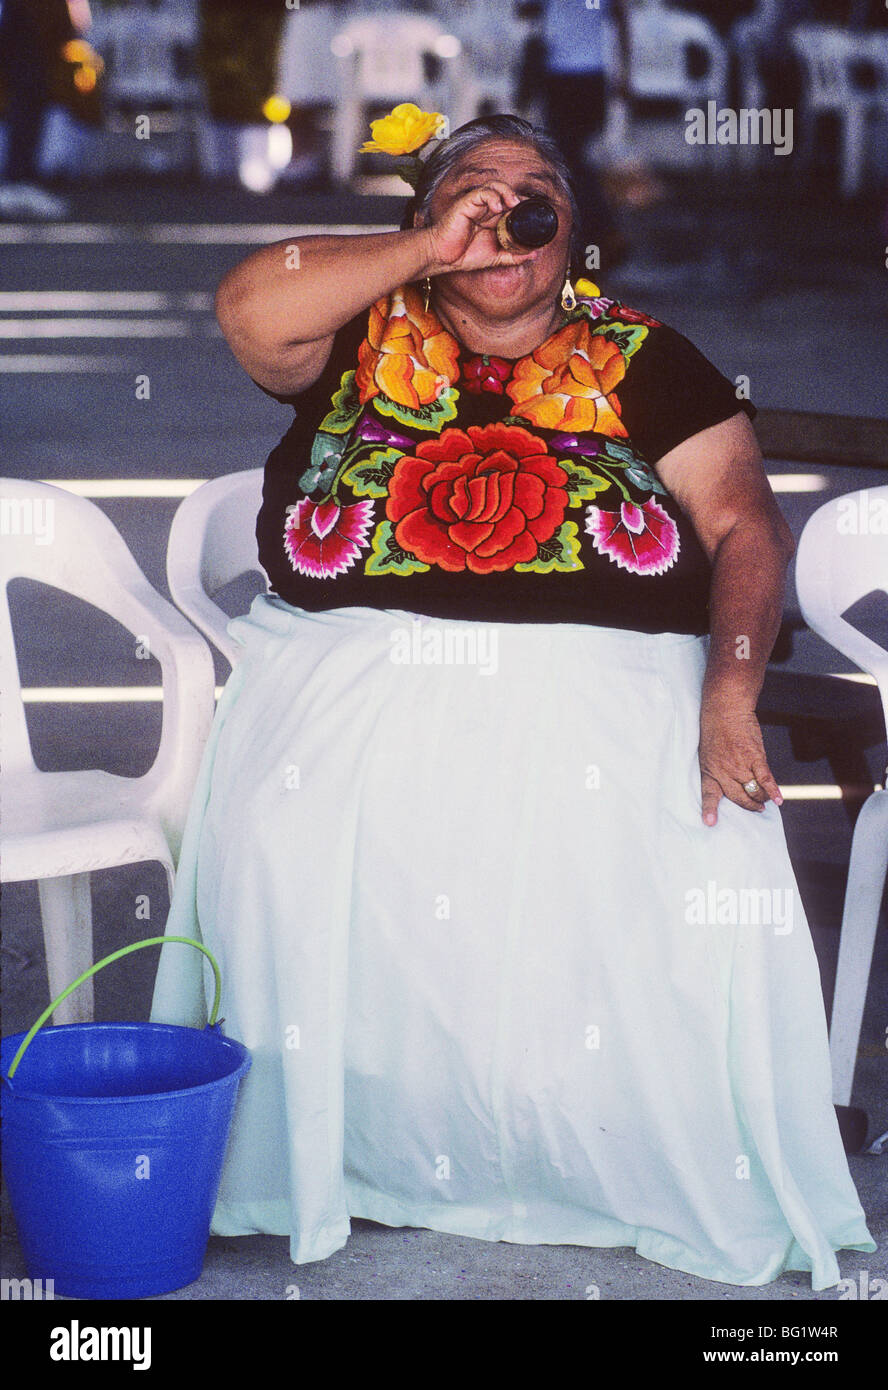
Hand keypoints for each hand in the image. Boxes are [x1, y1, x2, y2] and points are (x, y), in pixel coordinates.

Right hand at [422, 182, 538, 276]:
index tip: (535, 214)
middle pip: (506, 193)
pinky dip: (491, 197)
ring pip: (495, 187)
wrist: (443, 258)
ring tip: (513, 203)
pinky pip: (481, 193)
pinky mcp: (466, 203)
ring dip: (507, 192)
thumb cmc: (464, 256)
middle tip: (526, 208)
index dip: (524, 206)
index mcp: (493, 219)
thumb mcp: (496, 258)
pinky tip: (497, 207)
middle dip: (518, 198)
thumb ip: (514, 256)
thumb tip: (535, 254)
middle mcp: (486, 209)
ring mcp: (476, 205)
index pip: (512, 205)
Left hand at [698, 698, 782, 825]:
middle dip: (749, 805)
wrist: (726, 708)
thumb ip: (718, 768)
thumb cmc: (716, 728)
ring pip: (753, 790)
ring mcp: (739, 765)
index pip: (709, 794)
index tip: (709, 823)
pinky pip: (766, 779)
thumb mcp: (708, 751)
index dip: (710, 809)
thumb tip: (731, 782)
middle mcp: (723, 770)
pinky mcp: (754, 757)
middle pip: (738, 797)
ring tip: (766, 800)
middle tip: (757, 808)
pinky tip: (779, 799)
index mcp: (709, 769)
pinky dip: (773, 791)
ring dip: (761, 797)